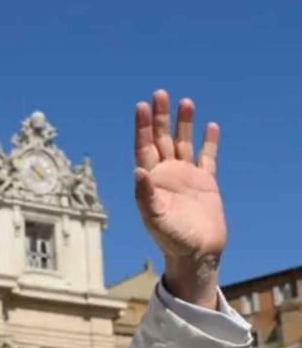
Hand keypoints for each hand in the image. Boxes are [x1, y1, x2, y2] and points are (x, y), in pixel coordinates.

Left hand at [133, 89, 224, 306]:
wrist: (196, 253)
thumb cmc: (171, 239)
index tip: (142, 106)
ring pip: (183, 143)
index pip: (143, 148)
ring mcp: (186, 177)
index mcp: (151, 181)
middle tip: (159, 94)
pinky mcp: (205, 183)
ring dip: (183, 124)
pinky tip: (209, 126)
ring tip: (185, 102)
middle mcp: (166, 175)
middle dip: (160, 118)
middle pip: (161, 139)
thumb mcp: (155, 218)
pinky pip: (207, 157)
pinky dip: (208, 142)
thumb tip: (138, 170)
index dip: (142, 127)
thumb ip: (145, 195)